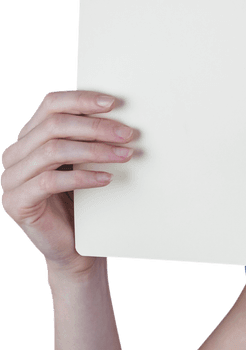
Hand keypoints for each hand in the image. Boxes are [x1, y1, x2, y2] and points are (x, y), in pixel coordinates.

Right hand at [1, 90, 136, 275]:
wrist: (77, 250)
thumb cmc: (87, 204)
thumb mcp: (88, 164)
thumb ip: (91, 139)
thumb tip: (124, 115)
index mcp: (30, 138)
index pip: (51, 105)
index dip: (82, 99)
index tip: (115, 103)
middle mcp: (16, 154)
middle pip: (54, 125)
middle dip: (96, 127)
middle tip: (129, 134)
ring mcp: (12, 178)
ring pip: (52, 150)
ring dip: (94, 150)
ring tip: (125, 155)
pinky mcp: (17, 202)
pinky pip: (50, 181)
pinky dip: (82, 177)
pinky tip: (106, 179)